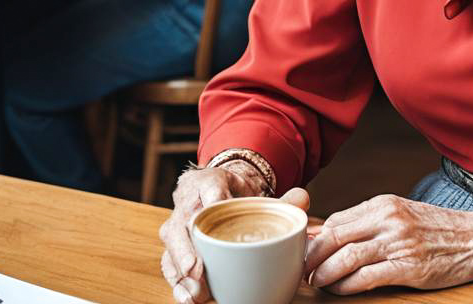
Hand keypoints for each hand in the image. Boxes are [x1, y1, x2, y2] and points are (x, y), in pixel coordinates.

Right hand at [159, 163, 309, 303]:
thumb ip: (282, 200)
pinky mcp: (173, 248)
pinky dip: (178, 283)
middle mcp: (188, 202)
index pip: (211, 186)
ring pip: (173, 246)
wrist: (217, 196)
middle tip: (198, 270)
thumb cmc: (238, 198)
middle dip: (189, 248)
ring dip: (182, 271)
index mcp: (210, 181)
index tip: (216, 210)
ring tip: (197, 291)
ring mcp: (177, 225)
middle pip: (184, 222)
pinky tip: (188, 298)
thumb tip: (303, 200)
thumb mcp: (257, 194)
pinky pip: (169, 265)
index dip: (213, 198)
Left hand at [304, 194, 472, 294]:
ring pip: (344, 258)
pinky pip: (365, 278)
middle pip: (334, 236)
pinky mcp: (408, 266)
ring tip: (318, 284)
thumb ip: (372, 223)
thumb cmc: (441, 229)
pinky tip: (341, 290)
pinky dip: (346, 286)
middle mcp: (389, 218)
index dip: (315, 240)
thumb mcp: (404, 215)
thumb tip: (333, 234)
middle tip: (302, 273)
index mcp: (386, 203)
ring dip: (324, 274)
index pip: (337, 219)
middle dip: (312, 258)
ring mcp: (399, 242)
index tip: (304, 254)